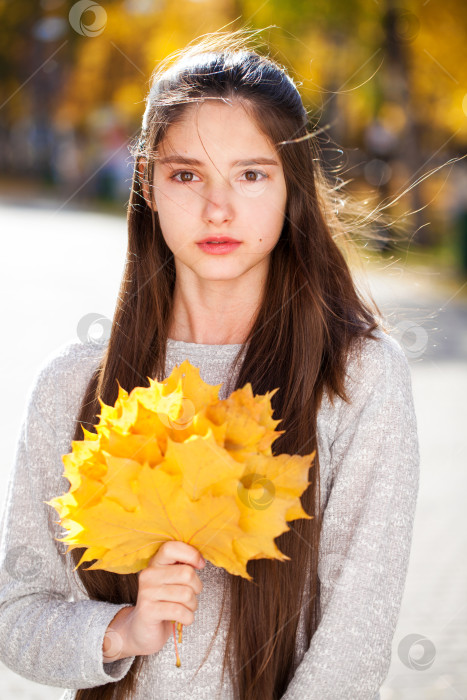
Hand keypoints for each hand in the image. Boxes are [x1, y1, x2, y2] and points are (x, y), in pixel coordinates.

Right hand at [102, 541, 204, 661]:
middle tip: (191, 595)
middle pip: (186, 573)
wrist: (140, 630)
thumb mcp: (172, 580)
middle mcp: (149, 574)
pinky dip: (188, 618)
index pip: (172, 548)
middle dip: (197, 587)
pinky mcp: (148, 611)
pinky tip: (183, 618)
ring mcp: (147, 592)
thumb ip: (183, 566)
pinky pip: (180, 612)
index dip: (191, 554)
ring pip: (186, 595)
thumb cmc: (163, 603)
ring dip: (193, 605)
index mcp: (156, 562)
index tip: (200, 565)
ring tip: (185, 608)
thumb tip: (200, 560)